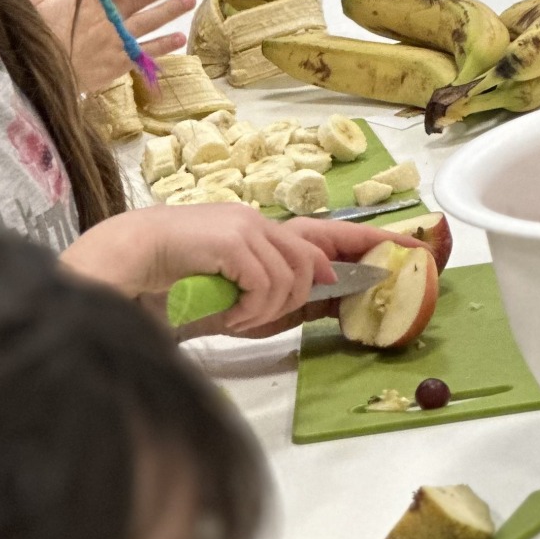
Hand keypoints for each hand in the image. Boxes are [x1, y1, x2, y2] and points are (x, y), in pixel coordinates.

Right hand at [35, 0, 194, 94]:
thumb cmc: (34, 36)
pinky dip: (163, 45)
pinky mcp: (116, 64)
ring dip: (171, 9)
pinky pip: (144, 52)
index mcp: (86, 0)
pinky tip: (179, 38)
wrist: (36, 78)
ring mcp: (114, 41)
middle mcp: (106, 18)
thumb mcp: (39, 4)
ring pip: (149, 21)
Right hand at [62, 205, 385, 332]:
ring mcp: (249, 227)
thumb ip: (270, 292)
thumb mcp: (232, 291)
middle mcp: (261, 222)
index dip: (372, 240)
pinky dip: (251, 307)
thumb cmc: (173, 280)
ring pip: (296, 276)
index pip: (329, 233)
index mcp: (263, 231)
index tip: (412, 246)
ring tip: (234, 316)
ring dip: (268, 309)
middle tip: (268, 315)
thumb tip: (315, 301)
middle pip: (317, 258)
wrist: (127, 259)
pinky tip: (228, 311)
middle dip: (315, 290)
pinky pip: (268, 282)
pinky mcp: (235, 240)